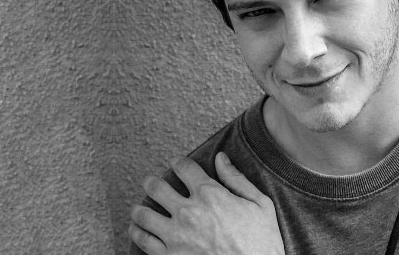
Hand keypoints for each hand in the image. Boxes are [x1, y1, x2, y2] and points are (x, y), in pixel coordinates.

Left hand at [129, 152, 284, 254]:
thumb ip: (237, 179)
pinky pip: (143, 240)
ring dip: (140, 208)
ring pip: (143, 214)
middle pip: (157, 187)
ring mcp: (176, 235)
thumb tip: (221, 157)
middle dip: (152, 182)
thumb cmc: (262, 241)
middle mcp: (189, 211)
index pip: (185, 168)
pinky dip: (136, 232)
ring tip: (140, 208)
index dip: (178, 162)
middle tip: (151, 182)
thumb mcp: (260, 204)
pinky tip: (136, 229)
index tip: (175, 162)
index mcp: (211, 194)